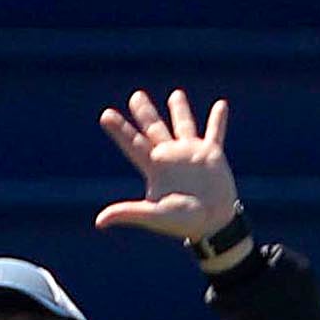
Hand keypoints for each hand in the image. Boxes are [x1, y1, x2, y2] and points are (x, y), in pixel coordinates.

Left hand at [95, 88, 238, 242]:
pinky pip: (215, 133)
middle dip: (145, 112)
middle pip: (154, 129)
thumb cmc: (182, 223)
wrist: (212, 225)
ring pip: (183, 125)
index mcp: (155, 168)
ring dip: (180, 110)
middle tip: (136, 96)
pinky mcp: (212, 155)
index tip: (106, 115)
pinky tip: (221, 105)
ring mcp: (191, 154)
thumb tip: (99, 222)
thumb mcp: (154, 215)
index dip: (119, 130)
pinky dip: (218, 120)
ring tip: (176, 94)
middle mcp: (170, 157)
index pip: (133, 144)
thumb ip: (128, 212)